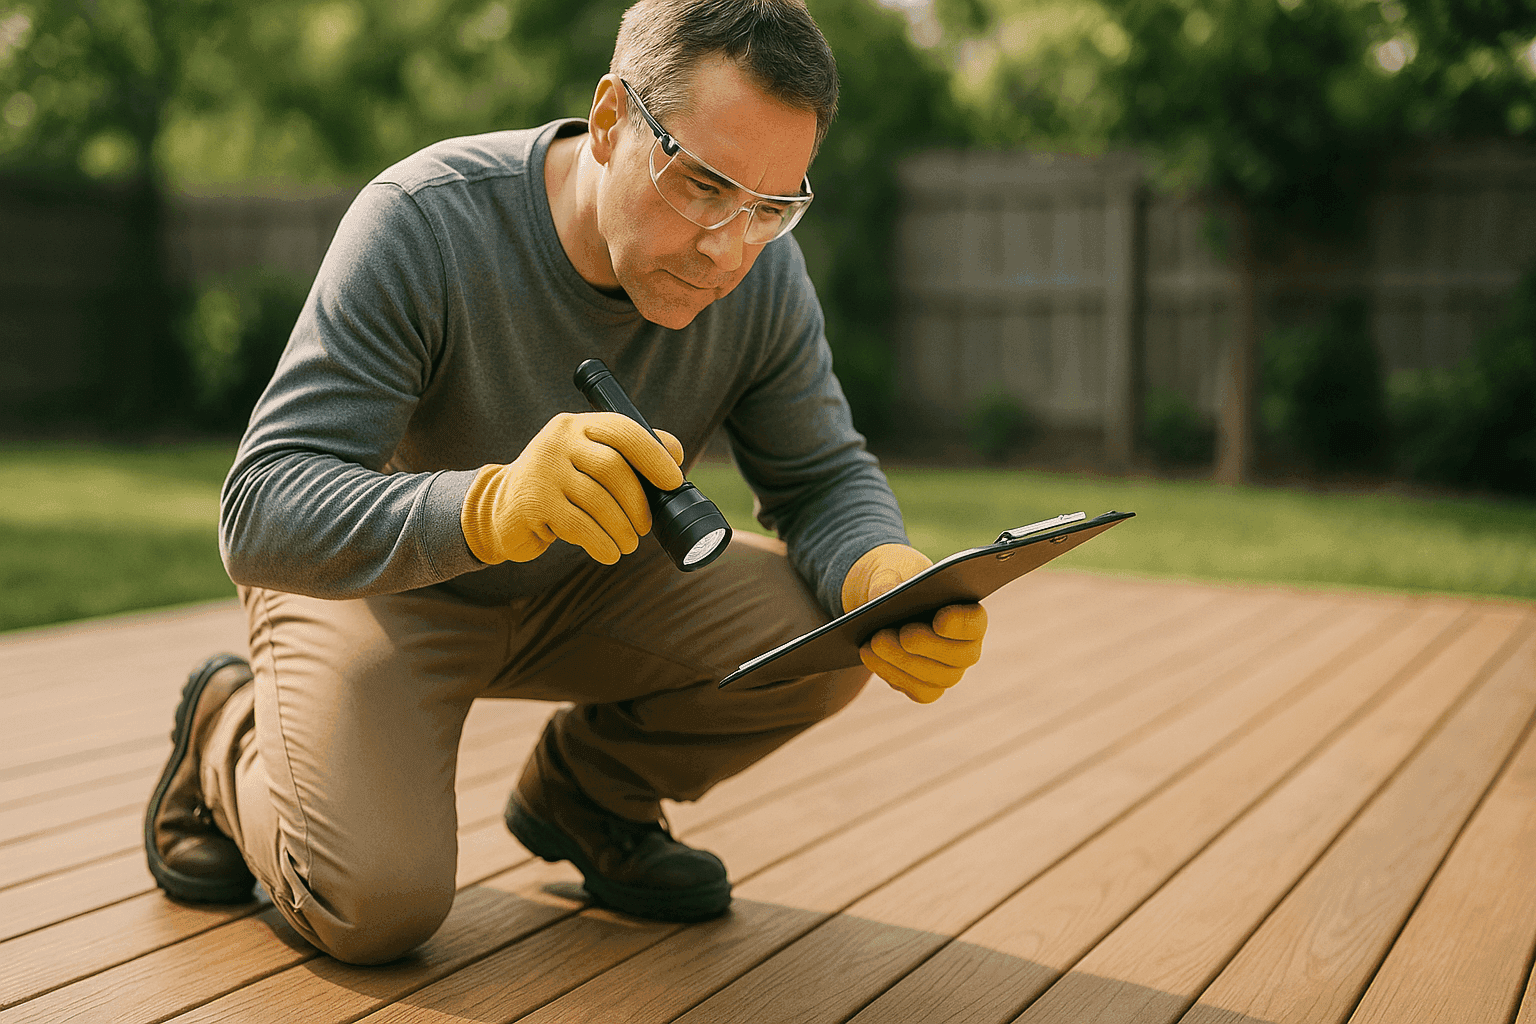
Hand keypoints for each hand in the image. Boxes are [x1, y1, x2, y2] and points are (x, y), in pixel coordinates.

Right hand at [461, 412, 683, 564]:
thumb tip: (675, 452)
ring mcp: (542, 470)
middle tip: (644, 527)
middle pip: (613, 468)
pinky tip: (608, 553)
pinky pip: (579, 526)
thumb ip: (629, 453)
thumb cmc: (560, 487)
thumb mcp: (589, 462)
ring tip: (628, 544)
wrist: (501, 510)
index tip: (674, 482)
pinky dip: (601, 543)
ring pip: (598, 500)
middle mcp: (557, 441)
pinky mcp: (532, 502)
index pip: (622, 430)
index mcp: (577, 426)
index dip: (653, 455)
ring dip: (621, 529)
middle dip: (637, 503)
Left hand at [841, 543, 987, 703]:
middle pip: (960, 655)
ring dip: (903, 661)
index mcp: (967, 611)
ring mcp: (949, 671)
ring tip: (874, 643)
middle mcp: (966, 647)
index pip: (975, 622)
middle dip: (928, 645)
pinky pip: (918, 690)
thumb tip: (884, 593)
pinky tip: (869, 656)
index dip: (961, 623)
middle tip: (902, 634)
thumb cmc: (896, 581)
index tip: (939, 619)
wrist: (880, 606)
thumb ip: (889, 579)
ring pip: (937, 677)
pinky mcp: (927, 688)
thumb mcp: (890, 570)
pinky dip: (892, 673)